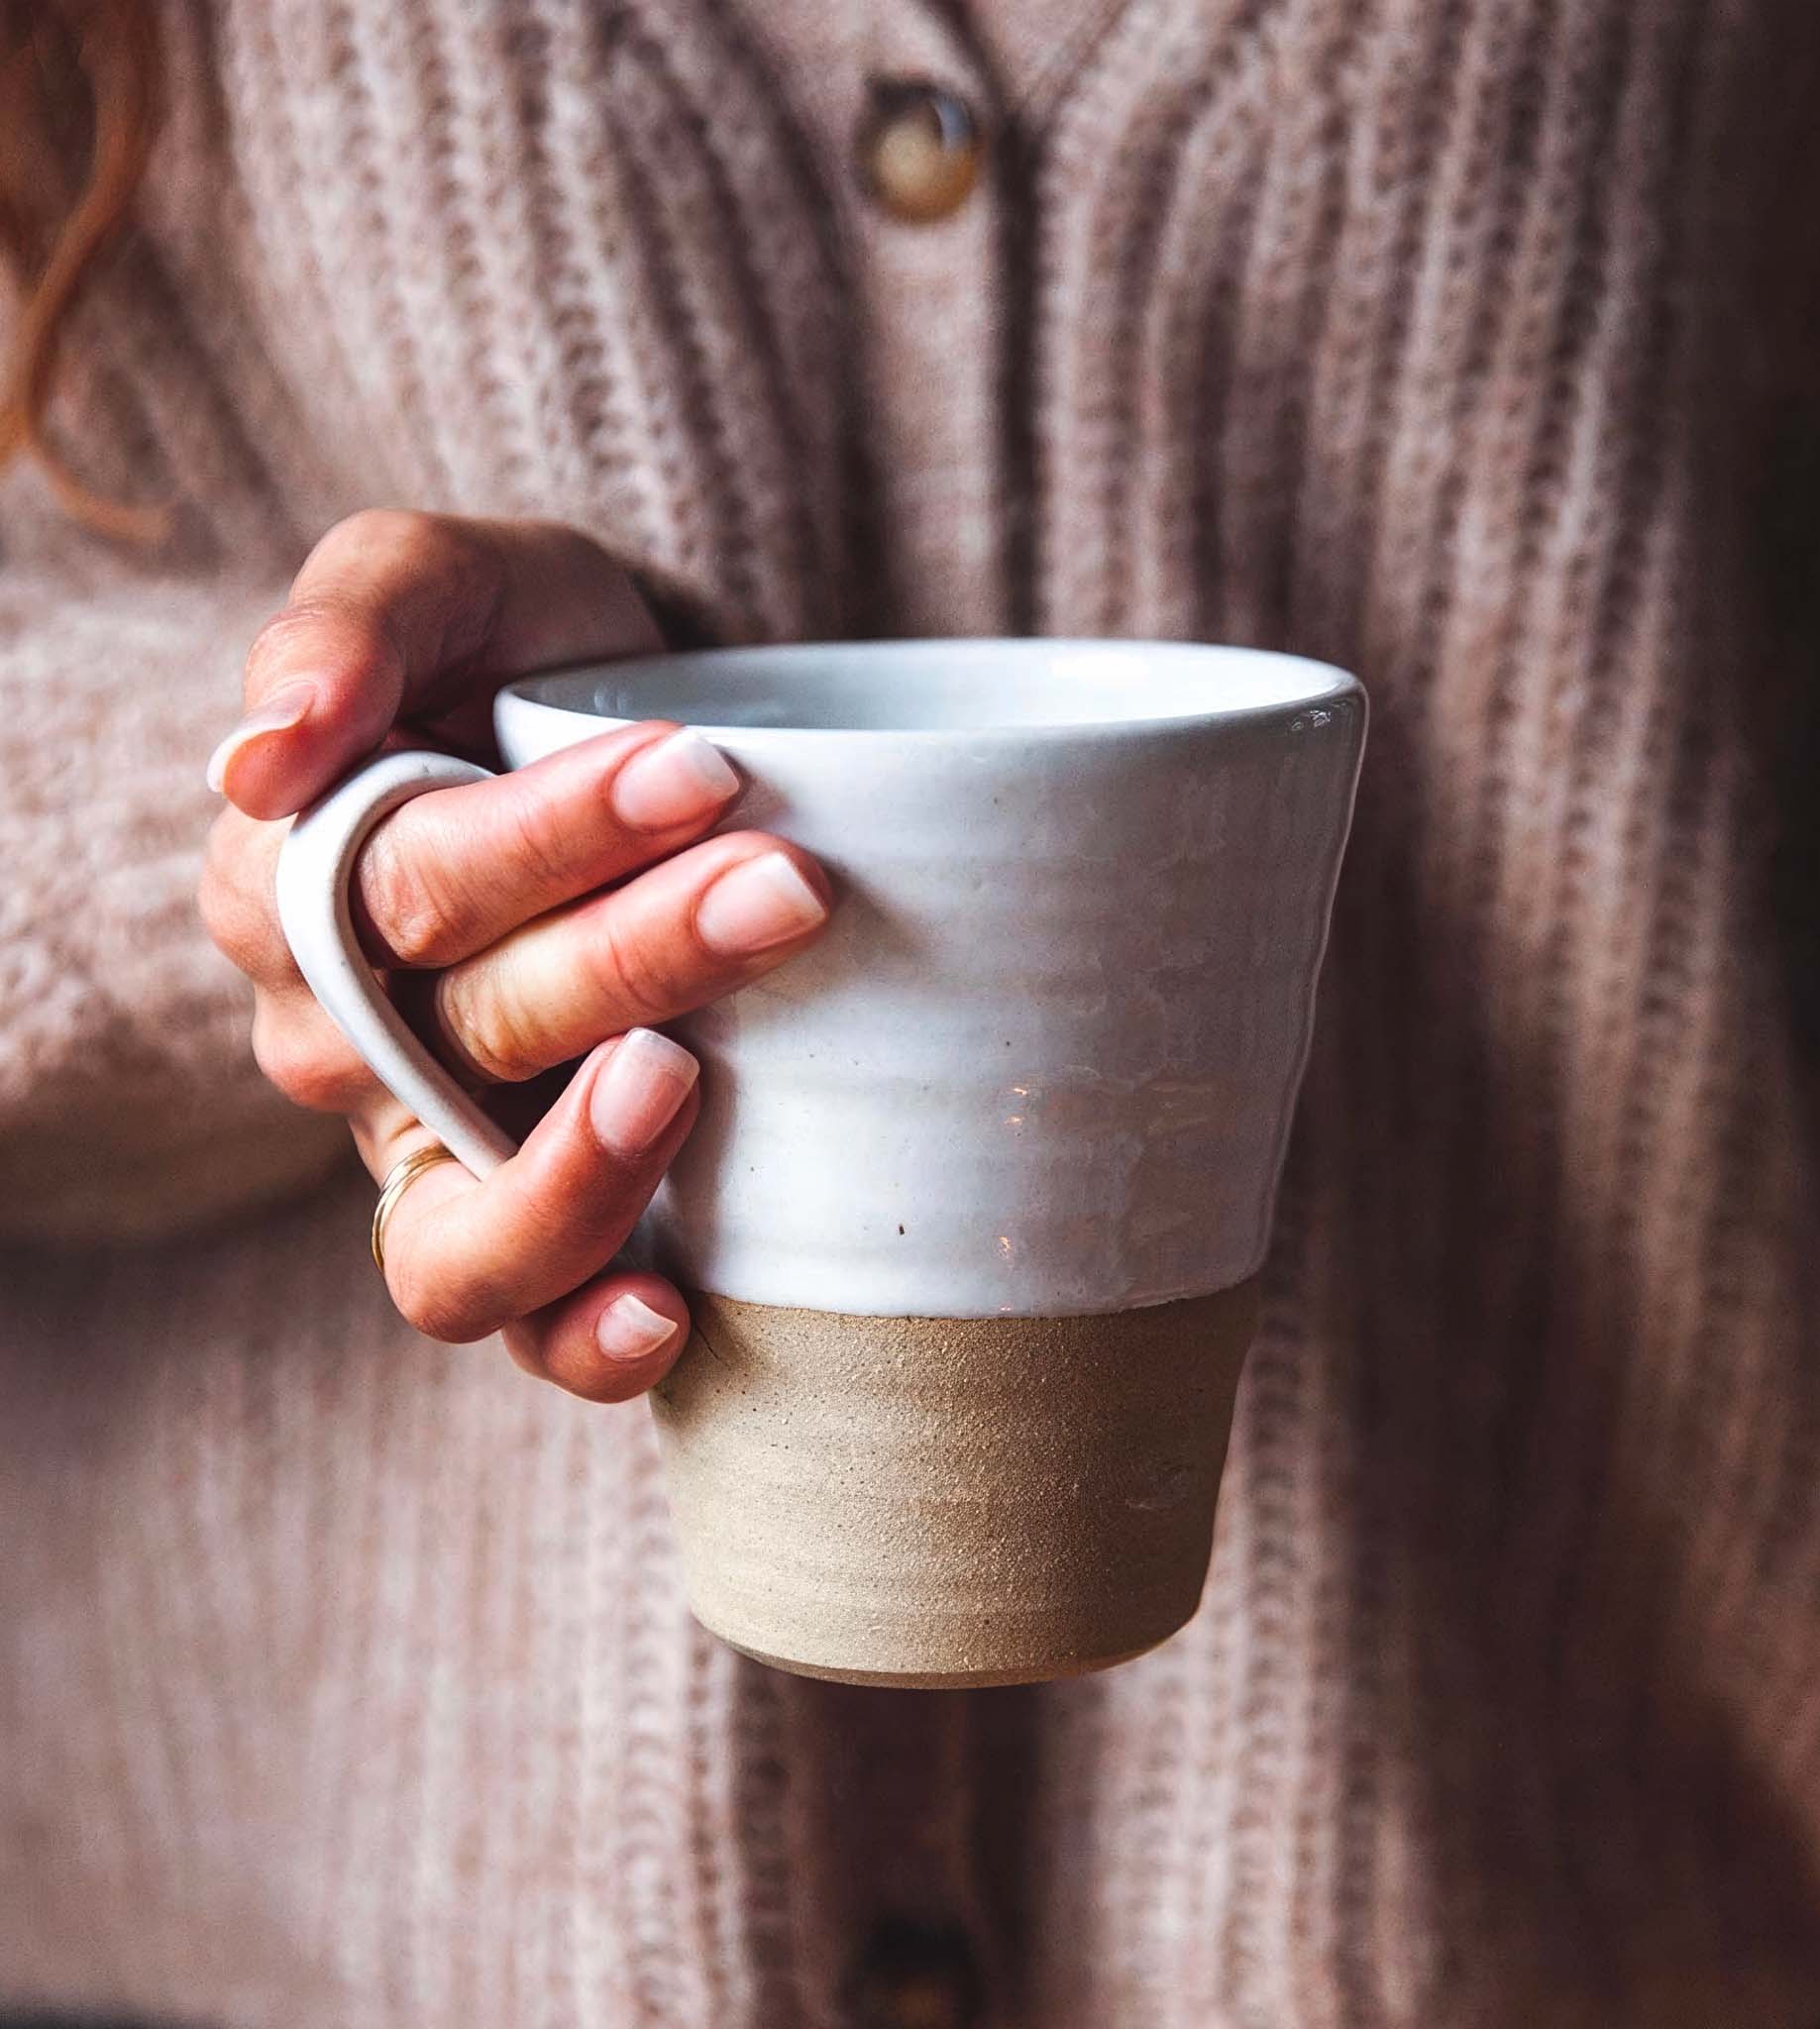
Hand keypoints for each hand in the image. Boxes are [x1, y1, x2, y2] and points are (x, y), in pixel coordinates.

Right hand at [200, 511, 830, 1400]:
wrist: (640, 733)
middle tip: (788, 885)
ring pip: (467, 1224)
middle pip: (472, 1028)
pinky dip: (578, 1337)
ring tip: (693, 1079)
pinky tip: (665, 1316)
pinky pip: (518, 1321)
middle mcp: (344, 1042)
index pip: (408, 882)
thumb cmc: (535, 654)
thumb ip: (351, 625)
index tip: (704, 763)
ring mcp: (429, 1153)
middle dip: (638, 954)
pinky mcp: (527, 1226)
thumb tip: (258, 760)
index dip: (555, 835)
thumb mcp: (450, 581)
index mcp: (292, 885)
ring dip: (591, 1165)